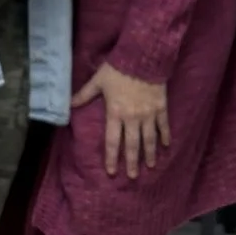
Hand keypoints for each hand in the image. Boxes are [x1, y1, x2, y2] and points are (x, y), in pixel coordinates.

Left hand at [72, 61, 171, 175]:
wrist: (143, 57)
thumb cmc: (118, 69)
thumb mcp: (98, 81)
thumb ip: (84, 95)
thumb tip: (69, 104)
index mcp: (115, 113)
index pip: (113, 141)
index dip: (112, 158)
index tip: (112, 172)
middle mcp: (133, 118)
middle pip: (132, 145)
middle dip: (132, 162)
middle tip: (133, 177)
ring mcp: (148, 114)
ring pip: (149, 139)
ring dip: (149, 154)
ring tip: (150, 166)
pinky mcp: (161, 108)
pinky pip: (163, 125)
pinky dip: (165, 136)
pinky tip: (166, 146)